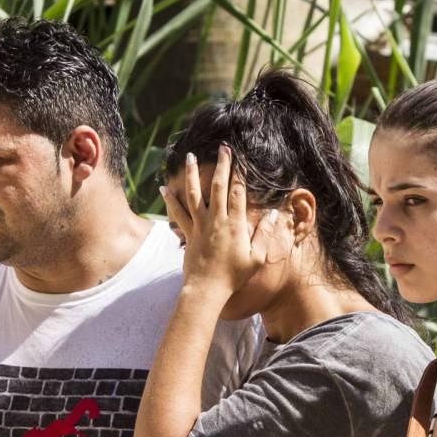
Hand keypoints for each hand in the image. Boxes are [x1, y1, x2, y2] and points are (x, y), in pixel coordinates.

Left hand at [160, 144, 277, 293]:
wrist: (207, 289)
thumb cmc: (234, 276)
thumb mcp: (256, 257)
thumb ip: (265, 234)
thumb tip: (272, 214)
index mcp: (235, 224)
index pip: (239, 192)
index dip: (240, 173)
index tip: (241, 157)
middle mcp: (217, 220)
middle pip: (218, 186)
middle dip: (221, 165)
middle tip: (222, 148)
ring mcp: (200, 225)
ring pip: (194, 193)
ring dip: (192, 173)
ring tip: (189, 156)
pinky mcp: (188, 233)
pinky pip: (177, 213)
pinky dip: (170, 200)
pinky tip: (164, 188)